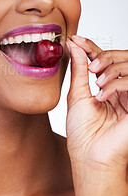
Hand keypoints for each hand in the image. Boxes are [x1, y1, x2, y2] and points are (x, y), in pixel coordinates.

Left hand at [65, 35, 127, 173]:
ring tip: (97, 84)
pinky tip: (103, 96)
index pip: (104, 58)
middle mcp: (122, 89)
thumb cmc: (83, 132)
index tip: (75, 39)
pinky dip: (117, 84)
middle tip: (91, 67)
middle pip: (121, 57)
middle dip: (104, 56)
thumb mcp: (77, 95)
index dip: (90, 46)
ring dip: (111, 70)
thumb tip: (73, 46)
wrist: (89, 156)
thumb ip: (78, 70)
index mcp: (107, 86)